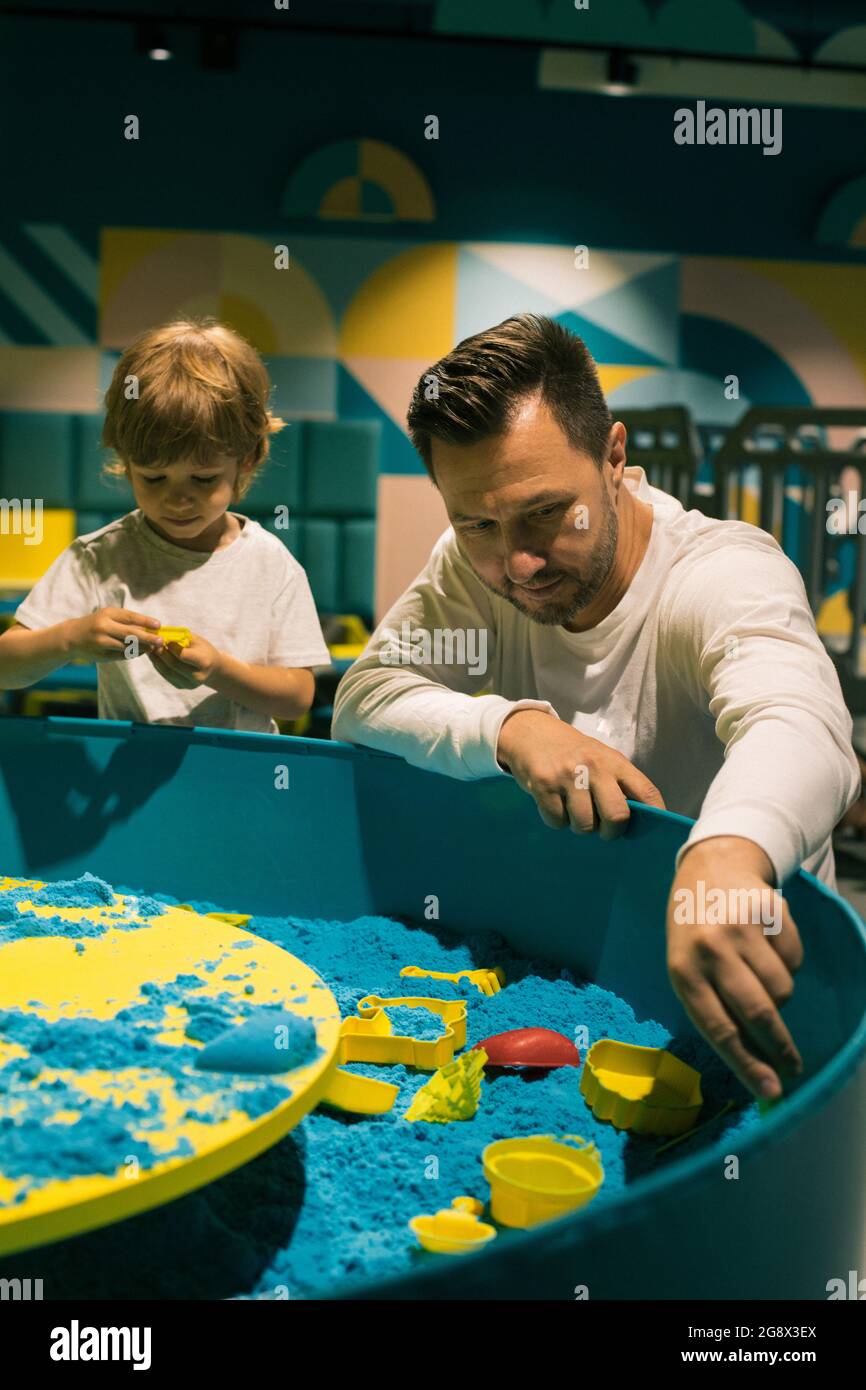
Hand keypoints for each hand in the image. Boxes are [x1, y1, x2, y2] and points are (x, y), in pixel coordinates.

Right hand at [64, 607, 163, 661]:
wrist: (72, 637)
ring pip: (127, 647)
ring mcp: (101, 642)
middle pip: (130, 634)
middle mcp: (103, 627)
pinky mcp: (101, 655)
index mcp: (107, 614)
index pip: (130, 617)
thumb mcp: (109, 617)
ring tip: (152, 648)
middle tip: (160, 641)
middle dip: (148, 638)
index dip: (146, 621)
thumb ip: (127, 621)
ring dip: (142, 648)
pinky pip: (121, 656)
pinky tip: (139, 652)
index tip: (159, 625)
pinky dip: (132, 654)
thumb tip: (150, 628)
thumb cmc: (97, 624)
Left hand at [147, 632, 221, 689]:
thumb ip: (181, 638)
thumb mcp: (197, 640)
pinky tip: (154, 657)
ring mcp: (189, 684)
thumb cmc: (203, 649)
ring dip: (156, 660)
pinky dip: (158, 666)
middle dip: (161, 653)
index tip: (164, 638)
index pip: (183, 656)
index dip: (172, 647)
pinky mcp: (182, 686)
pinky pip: (166, 676)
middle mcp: (198, 676)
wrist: (213, 668)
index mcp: (204, 662)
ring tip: (150, 649)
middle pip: (174, 664)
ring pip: (167, 671)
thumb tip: (161, 634)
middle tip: (151, 643)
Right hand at [496, 708, 664, 838]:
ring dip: (579, 826)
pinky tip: (554, 805)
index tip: (650, 828)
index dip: (654, 814)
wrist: (532, 733)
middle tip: (603, 829)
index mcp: (614, 761)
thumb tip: (632, 821)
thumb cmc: (572, 752)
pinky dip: (556, 821)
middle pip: (617, 816)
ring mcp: (568, 776)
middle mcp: (594, 767)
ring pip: (584, 825)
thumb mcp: (600, 758)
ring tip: (574, 812)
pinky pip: (557, 821)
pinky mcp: (543, 785)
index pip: (645, 791)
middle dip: (611, 832)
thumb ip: (617, 783)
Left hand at [666, 836, 803, 1100]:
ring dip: (780, 996)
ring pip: (782, 989)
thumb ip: (713, 1008)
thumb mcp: (686, 967)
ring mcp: (742, 927)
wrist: (709, 867)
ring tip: (761, 978)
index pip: (719, 1029)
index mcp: (683, 971)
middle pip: (758, 1012)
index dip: (748, 1065)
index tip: (772, 1093)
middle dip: (780, 1048)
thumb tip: (755, 1063)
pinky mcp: (770, 910)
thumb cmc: (694, 931)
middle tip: (792, 1066)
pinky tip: (767, 946)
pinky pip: (795, 959)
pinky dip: (788, 964)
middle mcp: (711, 949)